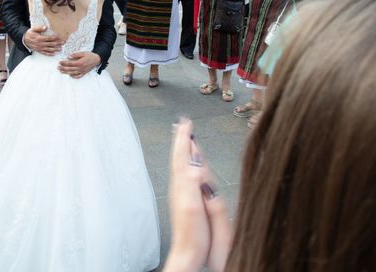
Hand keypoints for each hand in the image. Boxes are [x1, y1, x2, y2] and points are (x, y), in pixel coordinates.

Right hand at [23, 25, 63, 54]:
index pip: (49, 38)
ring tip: (61, 49)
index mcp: (39, 38)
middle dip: (58, 43)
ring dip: (55, 49)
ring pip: (49, 49)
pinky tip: (54, 54)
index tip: (60, 37)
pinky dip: (50, 54)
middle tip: (63, 43)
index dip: (55, 38)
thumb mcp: (33, 29)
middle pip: (51, 44)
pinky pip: (45, 53)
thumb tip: (45, 27)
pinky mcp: (39, 51)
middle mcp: (40, 44)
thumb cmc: (30, 33)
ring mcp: (40, 48)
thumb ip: (39, 28)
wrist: (24, 39)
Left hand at [58, 52, 100, 77]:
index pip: (70, 63)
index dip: (64, 63)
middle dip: (63, 68)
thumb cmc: (89, 55)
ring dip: (66, 72)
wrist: (97, 59)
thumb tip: (69, 56)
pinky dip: (73, 76)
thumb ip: (76, 54)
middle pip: (70, 69)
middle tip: (58, 67)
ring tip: (61, 71)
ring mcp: (82, 71)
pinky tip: (69, 74)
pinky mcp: (84, 73)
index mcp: (80, 62)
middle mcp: (81, 68)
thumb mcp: (83, 53)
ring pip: (72, 73)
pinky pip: (77, 76)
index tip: (59, 62)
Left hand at [165, 119, 230, 271]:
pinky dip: (188, 163)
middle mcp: (181, 186)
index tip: (185, 122)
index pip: (183, 155)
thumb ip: (193, 184)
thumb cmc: (192, 234)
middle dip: (182, 139)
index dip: (184, 138)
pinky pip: (186, 174)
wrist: (189, 253)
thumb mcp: (193, 206)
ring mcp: (183, 193)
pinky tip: (191, 165)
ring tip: (186, 138)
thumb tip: (194, 163)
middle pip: (180, 157)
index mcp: (183, 184)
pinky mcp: (188, 200)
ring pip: (183, 165)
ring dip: (185, 149)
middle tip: (182, 123)